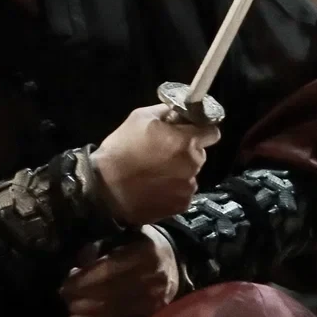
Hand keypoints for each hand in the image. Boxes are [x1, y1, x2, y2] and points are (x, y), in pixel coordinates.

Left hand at [60, 236, 180, 316]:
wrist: (176, 263)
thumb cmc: (144, 244)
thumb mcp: (126, 234)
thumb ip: (102, 246)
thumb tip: (79, 263)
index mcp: (146, 252)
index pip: (109, 269)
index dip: (84, 278)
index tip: (65, 282)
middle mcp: (153, 277)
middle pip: (109, 291)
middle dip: (81, 294)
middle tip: (62, 294)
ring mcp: (154, 297)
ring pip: (112, 307)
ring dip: (85, 309)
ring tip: (68, 307)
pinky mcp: (151, 312)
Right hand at [92, 105, 219, 224]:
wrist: (105, 189)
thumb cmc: (121, 150)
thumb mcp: (139, 118)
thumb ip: (166, 112)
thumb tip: (179, 111)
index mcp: (187, 141)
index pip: (212, 132)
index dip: (200, 130)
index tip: (190, 132)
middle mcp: (194, 164)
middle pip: (199, 153)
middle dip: (186, 152)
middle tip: (162, 154)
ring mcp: (189, 187)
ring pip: (191, 174)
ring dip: (179, 172)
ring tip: (154, 173)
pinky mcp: (182, 204)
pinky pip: (183, 192)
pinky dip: (173, 189)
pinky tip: (155, 187)